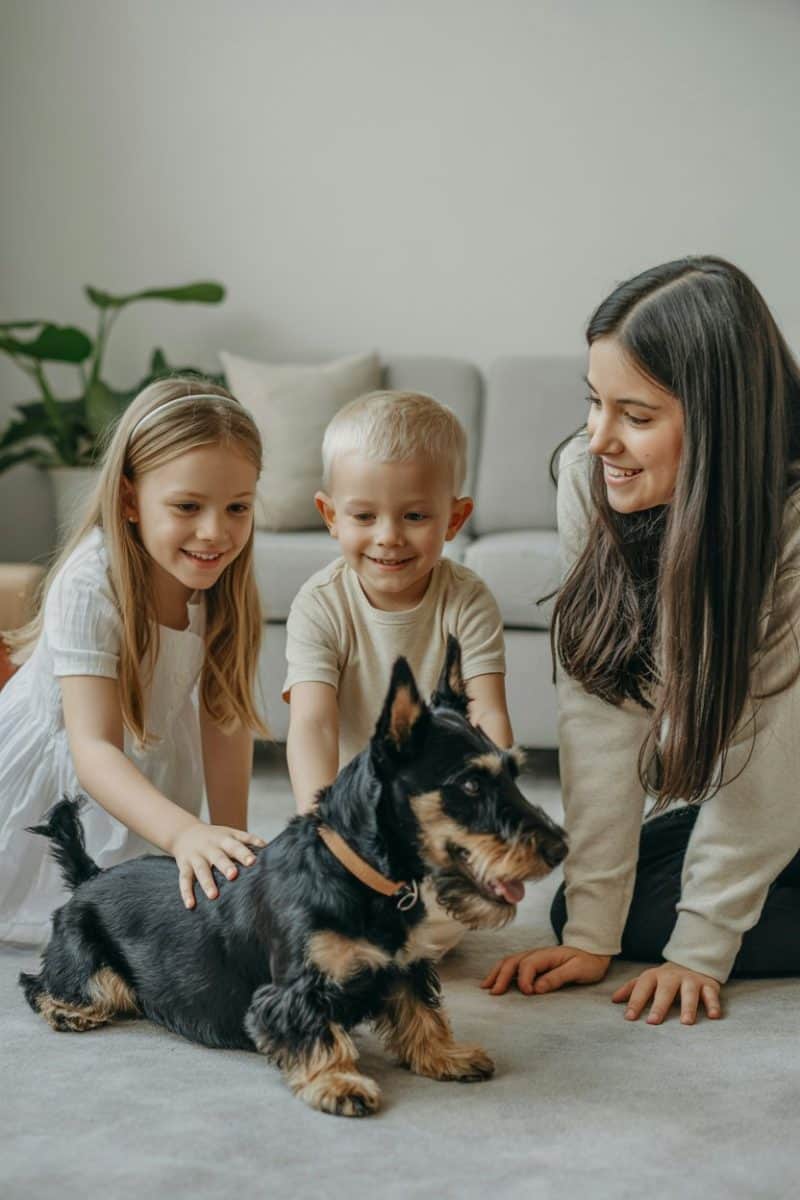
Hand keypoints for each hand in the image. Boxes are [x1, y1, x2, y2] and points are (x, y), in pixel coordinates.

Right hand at [170, 821, 266, 908]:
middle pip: (218, 857)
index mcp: (223, 839)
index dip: (244, 853)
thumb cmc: (214, 837)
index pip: (235, 845)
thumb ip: (247, 839)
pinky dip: (186, 893)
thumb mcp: (229, 833)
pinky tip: (190, 905)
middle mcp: (209, 847)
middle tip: (234, 875)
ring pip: (201, 870)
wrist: (184, 832)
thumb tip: (268, 847)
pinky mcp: (184, 866)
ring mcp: (196, 857)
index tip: (253, 861)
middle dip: (225, 866)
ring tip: (213, 896)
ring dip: (207, 882)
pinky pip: (184, 880)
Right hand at [481, 945, 611, 995]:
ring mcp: (533, 958)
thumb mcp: (578, 970)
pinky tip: (495, 982)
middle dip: (501, 976)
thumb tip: (537, 988)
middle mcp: (537, 954)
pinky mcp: (533, 965)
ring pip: (509, 962)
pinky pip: (513, 967)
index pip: (528, 964)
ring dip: (497, 973)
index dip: (524, 979)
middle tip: (494, 993)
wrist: (593, 954)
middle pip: (513, 961)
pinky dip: (501, 973)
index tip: (526, 993)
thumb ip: (558, 977)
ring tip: (486, 987)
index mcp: (547, 954)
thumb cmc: (587, 963)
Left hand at [612, 962, 721, 1024]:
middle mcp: (673, 977)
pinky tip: (714, 1016)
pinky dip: (713, 1004)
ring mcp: (691, 980)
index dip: (635, 1002)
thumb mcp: (647, 980)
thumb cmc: (665, 978)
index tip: (629, 1018)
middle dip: (659, 1006)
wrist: (692, 962)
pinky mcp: (708, 985)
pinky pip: (711, 994)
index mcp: (655, 976)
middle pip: (665, 990)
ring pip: (689, 992)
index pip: (642, 988)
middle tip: (653, 1022)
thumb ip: (631, 989)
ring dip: (688, 1006)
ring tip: (686, 1022)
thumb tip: (613, 1000)